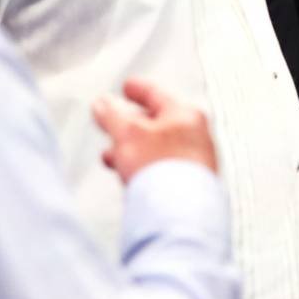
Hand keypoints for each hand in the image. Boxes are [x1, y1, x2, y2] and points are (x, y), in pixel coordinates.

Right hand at [92, 78, 215, 182]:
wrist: (180, 212)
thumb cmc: (163, 169)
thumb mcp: (127, 133)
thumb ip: (112, 115)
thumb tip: (102, 104)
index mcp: (186, 114)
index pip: (158, 94)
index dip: (138, 89)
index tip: (128, 86)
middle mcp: (196, 135)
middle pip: (158, 122)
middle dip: (130, 125)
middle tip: (114, 124)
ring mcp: (195, 160)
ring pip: (158, 147)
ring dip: (132, 149)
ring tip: (112, 156)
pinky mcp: (190, 184)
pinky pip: (162, 168)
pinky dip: (143, 167)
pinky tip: (131, 176)